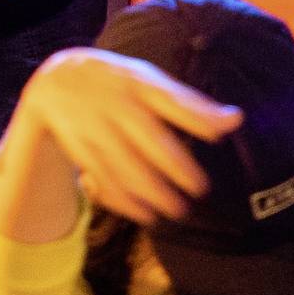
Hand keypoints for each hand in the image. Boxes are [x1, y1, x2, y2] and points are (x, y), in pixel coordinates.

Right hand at [13, 47, 242, 222]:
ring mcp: (93, 126)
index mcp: (138, 81)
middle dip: (174, 167)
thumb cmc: (119, 83)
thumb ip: (192, 105)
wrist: (56, 80)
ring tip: (176, 210)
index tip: (219, 136)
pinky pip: (101, 179)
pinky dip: (123, 200)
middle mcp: (115, 103)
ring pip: (124, 164)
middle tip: (200, 190)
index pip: (170, 99)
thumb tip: (237, 120)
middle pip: (147, 138)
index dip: (195, 116)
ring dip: (150, 191)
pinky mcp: (78, 148)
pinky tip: (145, 215)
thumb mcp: (151, 83)